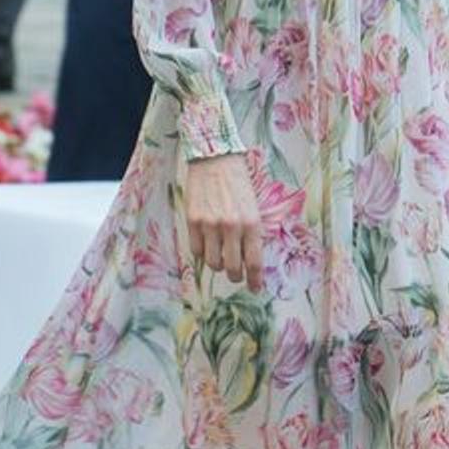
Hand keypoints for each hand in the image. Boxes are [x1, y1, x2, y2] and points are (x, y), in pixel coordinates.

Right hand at [185, 155, 262, 291]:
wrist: (215, 159)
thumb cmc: (238, 183)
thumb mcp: (254, 208)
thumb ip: (252, 234)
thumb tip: (250, 262)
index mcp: (252, 224)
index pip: (254, 262)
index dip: (255, 280)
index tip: (255, 289)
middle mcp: (232, 227)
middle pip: (232, 269)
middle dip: (235, 276)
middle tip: (235, 274)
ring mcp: (210, 225)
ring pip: (213, 263)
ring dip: (218, 264)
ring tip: (220, 254)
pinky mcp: (193, 221)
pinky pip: (196, 251)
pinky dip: (202, 252)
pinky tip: (206, 242)